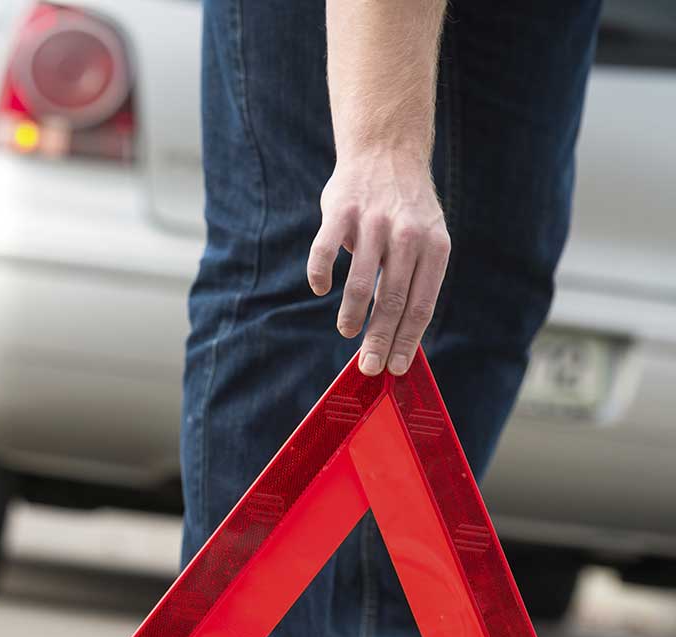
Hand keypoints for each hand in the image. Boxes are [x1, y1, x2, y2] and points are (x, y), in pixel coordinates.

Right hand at [307, 151, 450, 375]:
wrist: (386, 150)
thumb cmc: (405, 208)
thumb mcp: (427, 237)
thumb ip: (415, 277)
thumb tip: (398, 334)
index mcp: (434, 246)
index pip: (421, 304)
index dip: (408, 340)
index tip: (396, 367)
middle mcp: (407, 234)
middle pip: (393, 299)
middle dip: (379, 339)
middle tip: (369, 366)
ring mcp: (373, 221)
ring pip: (360, 281)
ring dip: (351, 313)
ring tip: (346, 330)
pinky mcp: (340, 210)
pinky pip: (325, 252)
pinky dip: (320, 275)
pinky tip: (321, 288)